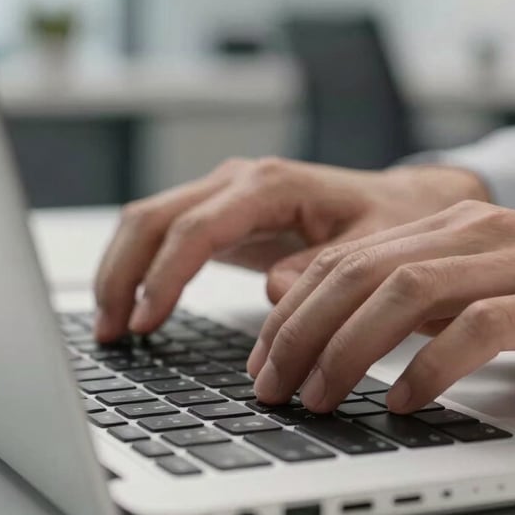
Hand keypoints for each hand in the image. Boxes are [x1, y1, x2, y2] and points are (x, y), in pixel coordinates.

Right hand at [94, 158, 487, 340]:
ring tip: (112, 328)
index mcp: (272, 185)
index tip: (147, 322)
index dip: (165, 275)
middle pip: (155, 217)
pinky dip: (143, 269)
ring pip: (150, 222)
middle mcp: (241, 182)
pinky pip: (167, 234)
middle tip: (112, 333)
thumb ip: (326, 269)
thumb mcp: (374, 246)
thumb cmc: (392, 222)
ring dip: (122, 271)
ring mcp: (228, 196)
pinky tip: (136, 308)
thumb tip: (276, 293)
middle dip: (124, 272)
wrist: (403, 204)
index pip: (197, 227)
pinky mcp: (225, 216)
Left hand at [250, 200, 514, 412]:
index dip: (293, 309)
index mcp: (457, 225)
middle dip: (300, 331)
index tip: (263, 359)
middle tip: (270, 387)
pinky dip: (432, 366)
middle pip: (361, 271)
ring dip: (349, 349)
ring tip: (319, 398)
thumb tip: (353, 328)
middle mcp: (479, 233)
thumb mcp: (495, 282)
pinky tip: (406, 402)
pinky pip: (479, 328)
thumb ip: (429, 295)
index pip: (348, 257)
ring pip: (406, 291)